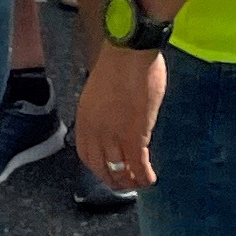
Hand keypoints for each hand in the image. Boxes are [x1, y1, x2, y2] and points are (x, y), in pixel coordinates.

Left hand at [75, 35, 166, 191]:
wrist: (129, 52)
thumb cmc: (119, 62)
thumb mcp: (99, 91)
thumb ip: (103, 111)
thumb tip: (115, 122)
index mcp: (85, 119)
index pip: (86, 154)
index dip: (97, 167)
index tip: (108, 170)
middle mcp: (95, 132)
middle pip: (100, 167)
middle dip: (112, 179)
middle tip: (124, 184)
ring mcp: (114, 136)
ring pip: (119, 170)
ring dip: (129, 182)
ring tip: (138, 184)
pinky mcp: (134, 136)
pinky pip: (138, 165)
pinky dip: (144, 176)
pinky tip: (150, 179)